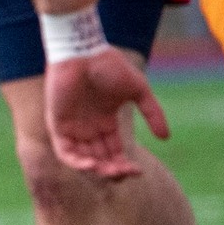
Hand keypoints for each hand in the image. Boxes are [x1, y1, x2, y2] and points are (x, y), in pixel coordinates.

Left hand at [43, 50, 169, 179]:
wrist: (84, 51)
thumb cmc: (109, 65)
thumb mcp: (139, 91)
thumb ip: (152, 113)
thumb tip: (166, 138)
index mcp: (106, 122)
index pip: (115, 152)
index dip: (125, 165)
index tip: (139, 170)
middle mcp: (88, 128)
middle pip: (100, 160)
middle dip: (114, 171)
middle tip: (126, 173)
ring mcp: (72, 127)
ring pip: (83, 160)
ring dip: (98, 170)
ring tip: (112, 171)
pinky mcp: (57, 124)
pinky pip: (65, 152)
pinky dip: (77, 163)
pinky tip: (93, 165)